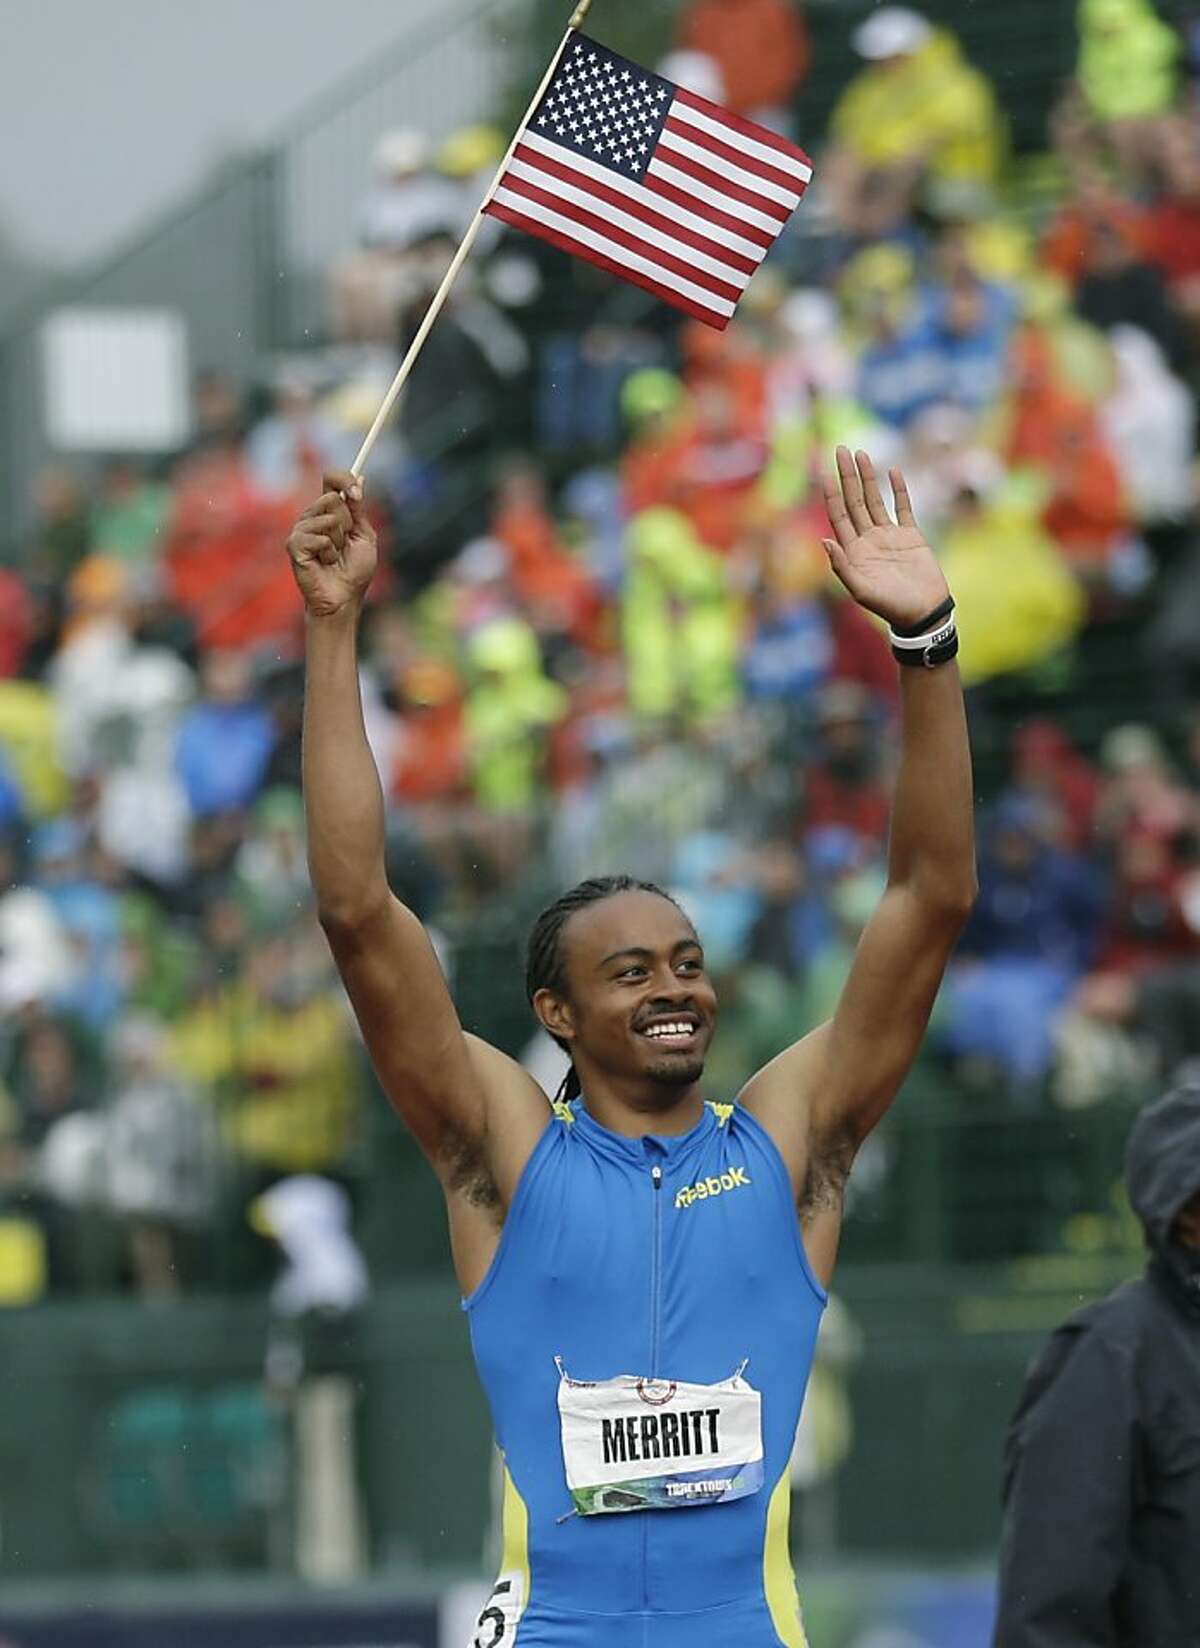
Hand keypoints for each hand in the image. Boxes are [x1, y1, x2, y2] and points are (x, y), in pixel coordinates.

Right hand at [286, 469, 376, 619]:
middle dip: (347, 523)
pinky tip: (324, 563)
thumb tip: (359, 478)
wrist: (344, 598)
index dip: (343, 479)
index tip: (356, 491)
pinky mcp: (294, 545)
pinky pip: (319, 537)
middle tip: (345, 543)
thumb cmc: (355, 571)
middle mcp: (312, 516)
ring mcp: (301, 530)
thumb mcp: (363, 535)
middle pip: (332, 498)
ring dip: (339, 542)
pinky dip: (329, 553)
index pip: (331, 480)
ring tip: (334, 557)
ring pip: (328, 518)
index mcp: (329, 511)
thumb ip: (358, 509)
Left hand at [821, 447, 949, 630]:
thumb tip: (824, 540)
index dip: (831, 493)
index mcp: (853, 551)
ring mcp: (889, 536)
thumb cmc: (890, 606)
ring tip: (861, 454)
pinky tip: (893, 471)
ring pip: (875, 500)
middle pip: (854, 501)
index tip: (824, 470)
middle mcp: (868, 539)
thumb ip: (842, 566)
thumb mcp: (861, 590)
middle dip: (846, 476)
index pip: (838, 515)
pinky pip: (903, 507)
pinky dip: (899, 490)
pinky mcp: (911, 535)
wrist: (924, 613)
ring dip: (868, 478)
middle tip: (840, 449)